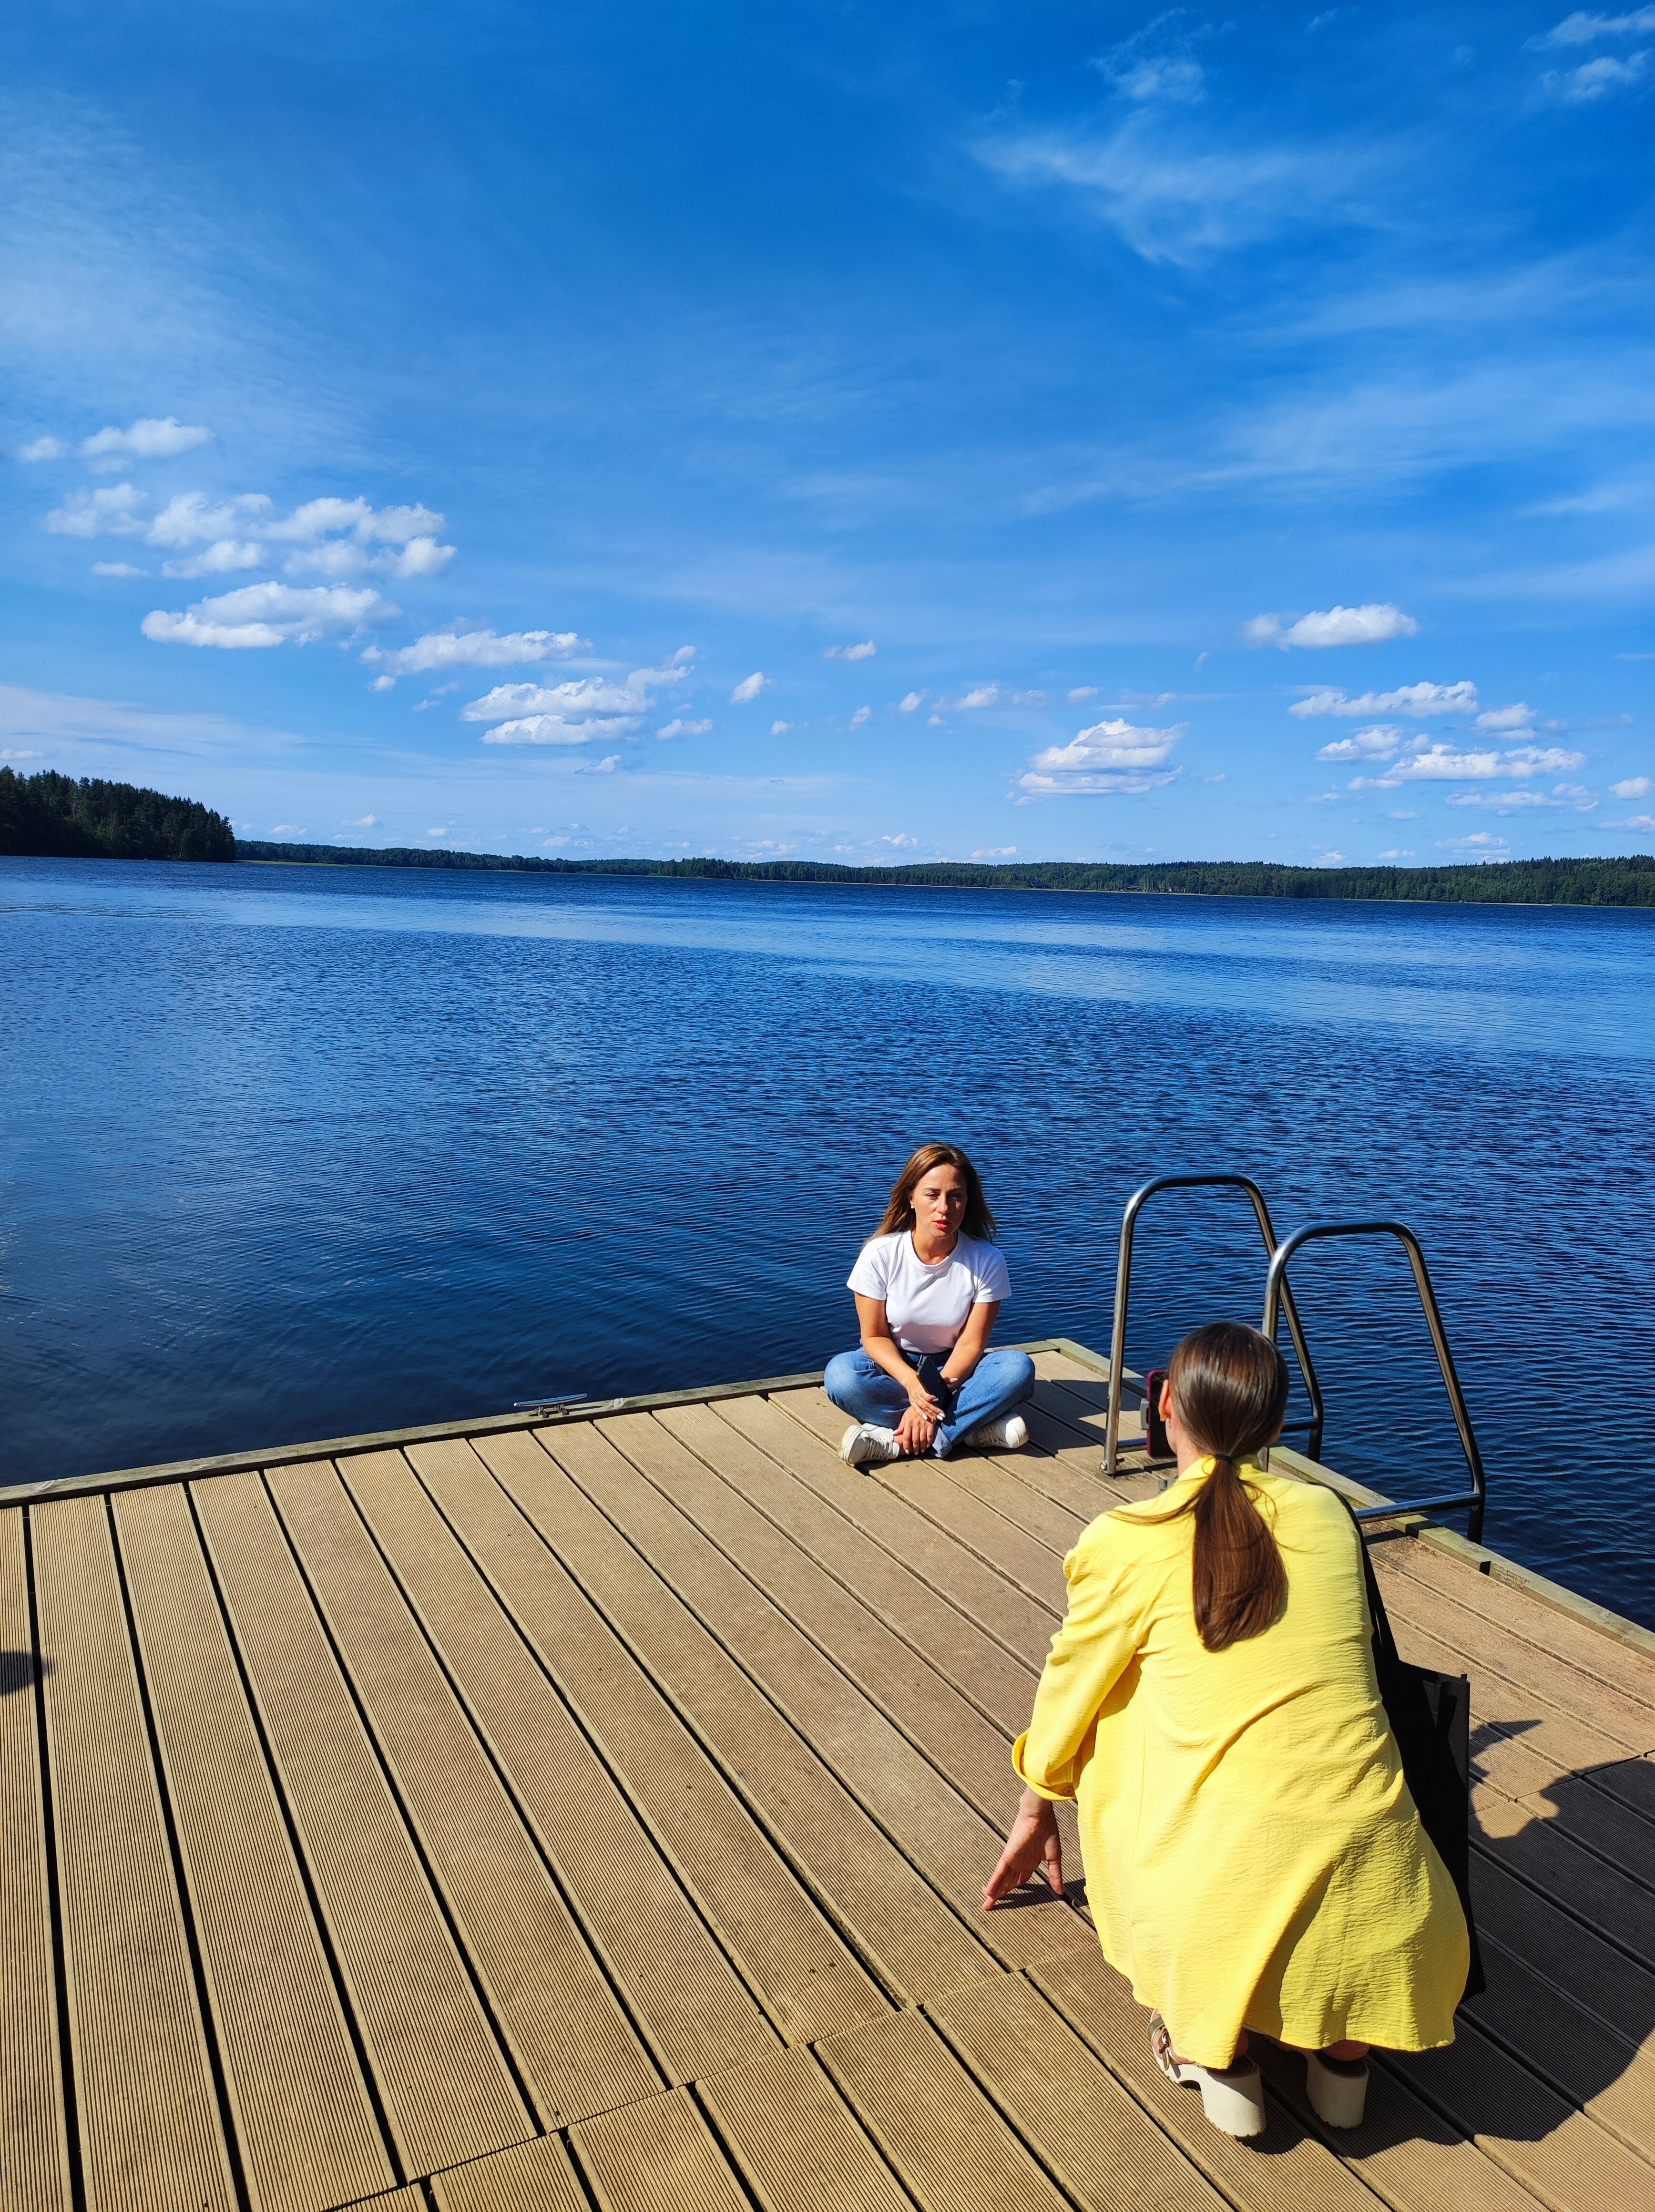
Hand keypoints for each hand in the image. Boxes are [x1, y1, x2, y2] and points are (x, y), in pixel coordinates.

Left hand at [895, 1403, 937, 1454]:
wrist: (924, 1402)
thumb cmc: (913, 1410)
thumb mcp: (905, 1416)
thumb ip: (900, 1426)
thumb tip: (894, 1434)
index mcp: (908, 1423)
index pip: (906, 1437)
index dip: (906, 1445)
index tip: (907, 1451)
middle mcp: (916, 1425)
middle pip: (915, 1440)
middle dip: (915, 1448)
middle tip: (915, 1453)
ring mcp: (924, 1425)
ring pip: (922, 1439)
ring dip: (922, 1447)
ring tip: (921, 1451)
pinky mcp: (931, 1424)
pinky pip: (930, 1435)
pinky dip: (929, 1441)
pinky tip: (927, 1445)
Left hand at [983, 1788, 1064, 1909]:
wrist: (1040, 1815)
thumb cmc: (1048, 1831)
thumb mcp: (1054, 1858)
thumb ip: (1055, 1875)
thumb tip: (1060, 1891)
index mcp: (1030, 1862)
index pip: (1020, 1880)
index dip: (1016, 1890)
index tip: (1012, 1899)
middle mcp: (1019, 1863)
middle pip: (1008, 1883)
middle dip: (1002, 1894)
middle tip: (992, 1906)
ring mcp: (1012, 1860)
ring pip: (1001, 1880)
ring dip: (994, 1893)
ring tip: (987, 1905)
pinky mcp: (1007, 1857)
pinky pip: (999, 1873)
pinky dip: (994, 1883)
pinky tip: (989, 1892)